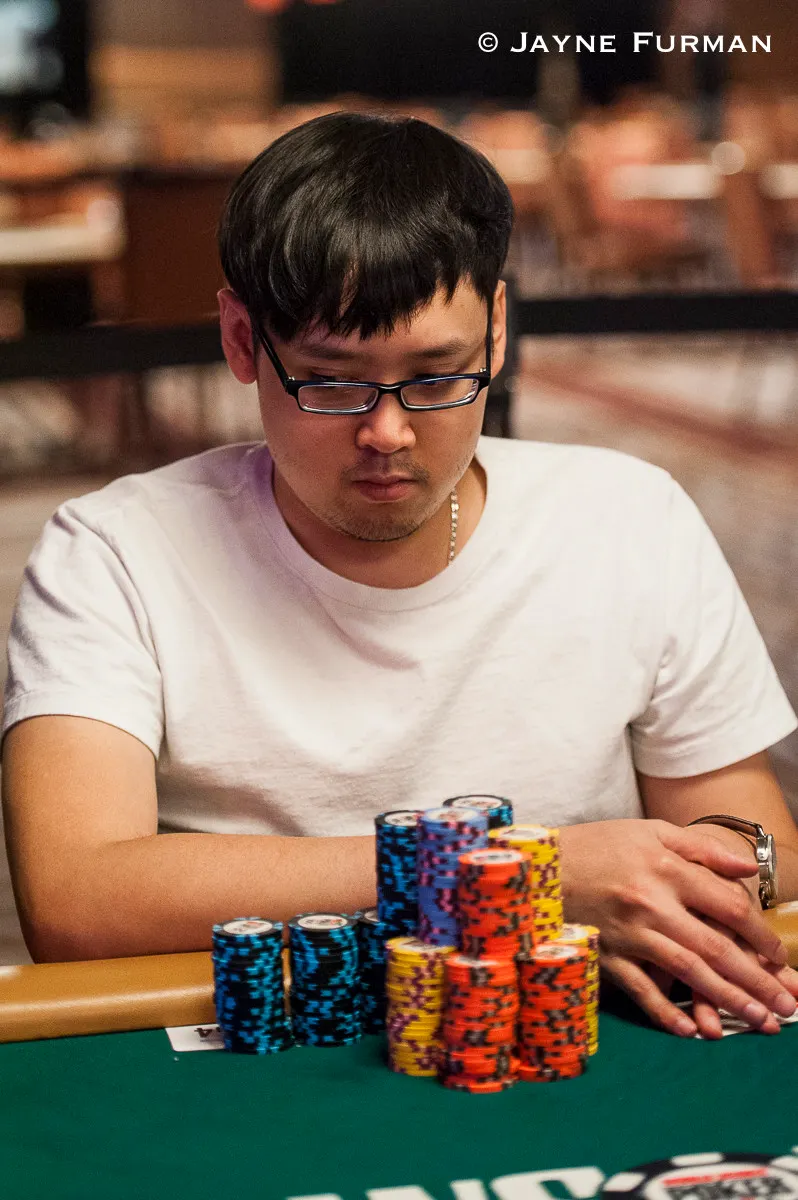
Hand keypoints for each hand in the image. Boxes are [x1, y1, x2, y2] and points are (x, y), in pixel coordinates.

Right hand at [558, 819, 797, 1035]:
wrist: (536, 865)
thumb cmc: (596, 845)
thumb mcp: (649, 831)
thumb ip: (700, 848)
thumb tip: (746, 867)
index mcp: (666, 869)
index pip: (727, 904)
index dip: (759, 932)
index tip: (779, 955)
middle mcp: (652, 903)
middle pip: (715, 946)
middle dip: (756, 979)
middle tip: (785, 1005)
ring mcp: (629, 933)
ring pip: (687, 971)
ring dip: (726, 999)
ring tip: (757, 1019)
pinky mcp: (605, 955)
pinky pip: (641, 989)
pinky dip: (665, 1011)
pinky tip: (690, 1030)